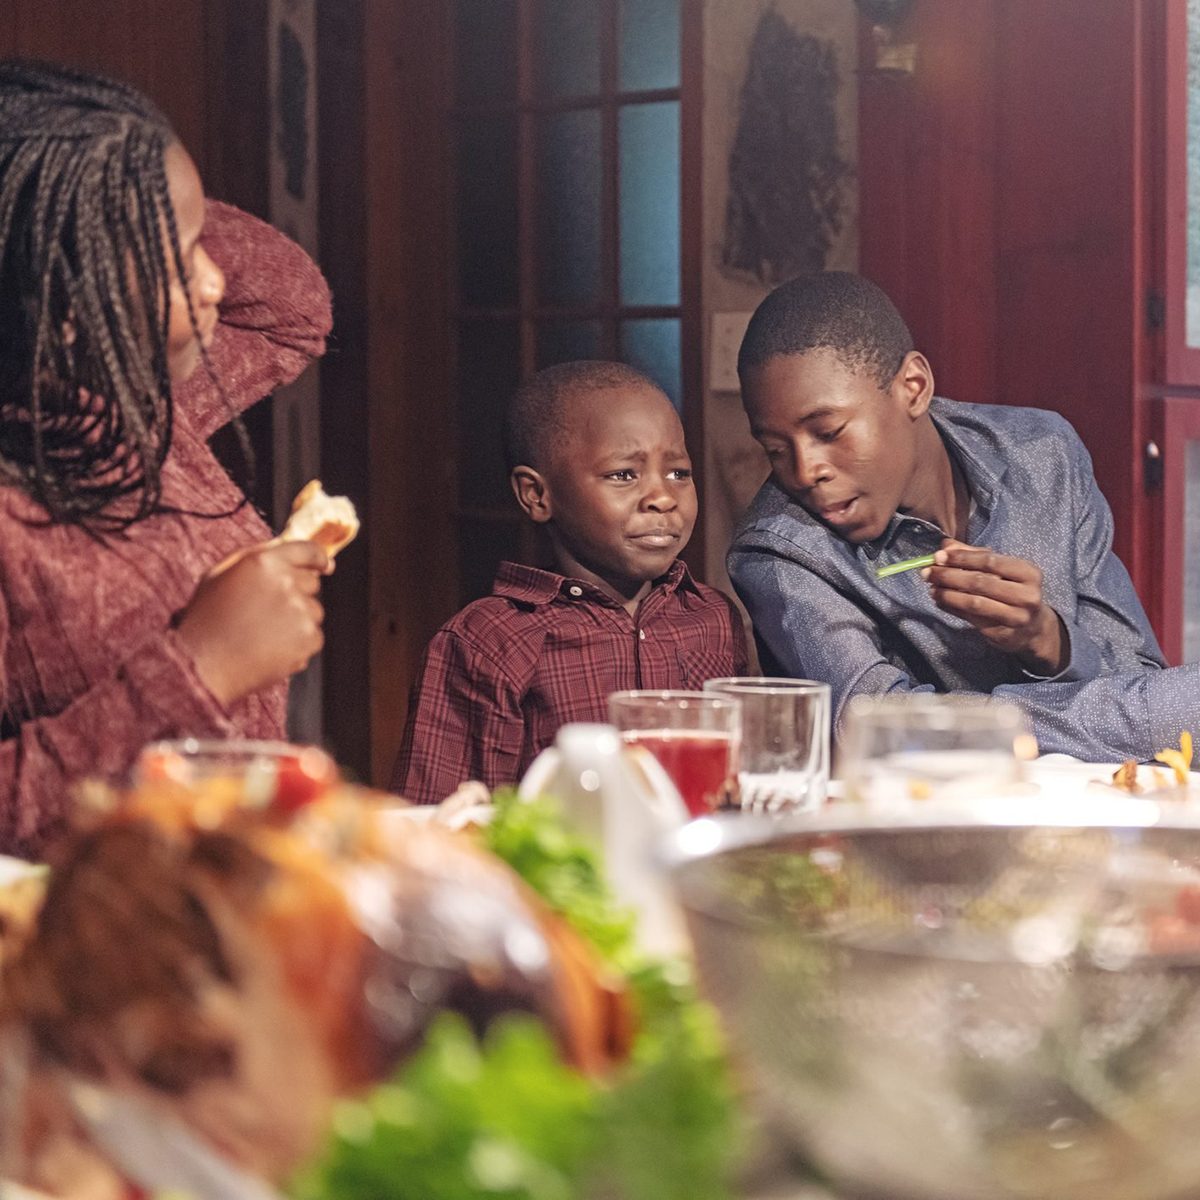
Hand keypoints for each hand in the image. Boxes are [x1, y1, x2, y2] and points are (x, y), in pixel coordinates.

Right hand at [176, 541, 329, 705]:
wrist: (204, 666)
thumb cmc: (207, 621)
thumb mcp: (220, 575)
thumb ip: (256, 556)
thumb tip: (285, 548)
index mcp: (264, 562)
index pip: (308, 550)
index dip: (318, 558)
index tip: (324, 565)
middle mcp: (286, 583)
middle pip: (311, 583)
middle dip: (296, 593)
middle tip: (267, 612)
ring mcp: (300, 611)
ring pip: (313, 611)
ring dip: (297, 620)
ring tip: (263, 633)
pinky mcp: (309, 638)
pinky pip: (313, 636)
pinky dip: (298, 644)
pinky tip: (270, 648)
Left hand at [923, 539, 1067, 674]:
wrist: (1031, 628)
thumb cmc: (1013, 591)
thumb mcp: (1001, 570)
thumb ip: (973, 555)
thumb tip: (945, 545)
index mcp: (1028, 573)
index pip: (989, 560)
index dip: (961, 557)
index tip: (939, 556)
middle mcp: (1026, 595)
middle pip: (980, 582)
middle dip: (949, 576)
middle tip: (928, 572)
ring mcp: (1016, 617)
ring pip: (974, 602)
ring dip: (947, 594)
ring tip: (932, 588)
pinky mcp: (1002, 633)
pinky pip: (970, 618)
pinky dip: (951, 607)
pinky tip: (940, 601)